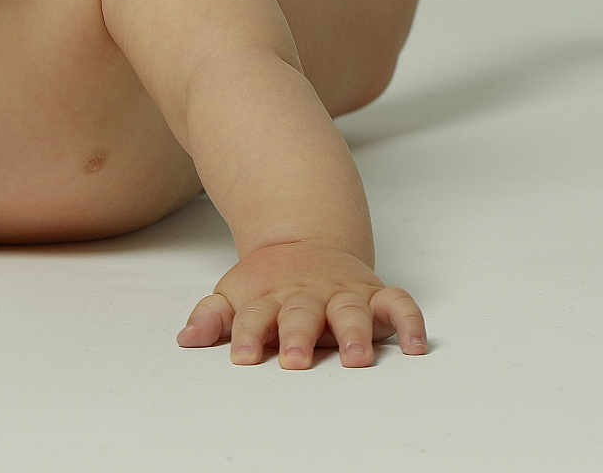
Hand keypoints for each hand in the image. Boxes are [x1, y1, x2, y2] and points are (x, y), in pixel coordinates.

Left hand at [176, 238, 427, 367]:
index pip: (254, 316)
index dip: (248, 336)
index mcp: (270, 297)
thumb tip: (186, 340)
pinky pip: (398, 304)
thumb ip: (212, 318)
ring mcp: (343, 293)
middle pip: (302, 313)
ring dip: (354, 332)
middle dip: (298, 336)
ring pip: (351, 309)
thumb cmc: (268, 285)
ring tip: (356, 359)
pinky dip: (410, 322)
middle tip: (295, 360)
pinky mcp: (374, 294)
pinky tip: (416, 347)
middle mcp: (308, 294)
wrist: (304, 242)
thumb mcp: (234, 295)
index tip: (242, 358)